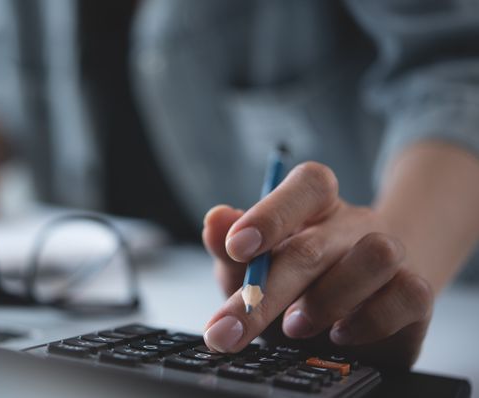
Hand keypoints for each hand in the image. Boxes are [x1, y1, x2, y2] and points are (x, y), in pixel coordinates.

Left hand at [202, 162, 433, 368]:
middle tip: (231, 327)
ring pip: (376, 256)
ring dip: (326, 299)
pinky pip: (408, 294)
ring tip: (295, 326)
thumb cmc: (294, 284)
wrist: (353, 313)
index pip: (306, 185)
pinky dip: (369, 320)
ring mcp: (391, 253)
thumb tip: (215, 220)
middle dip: (266, 292)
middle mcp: (353, 224)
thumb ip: (228, 250)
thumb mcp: (252, 269)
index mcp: (313, 206)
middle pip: (315, 244)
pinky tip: (340, 335)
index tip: (235, 247)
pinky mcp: (415, 292)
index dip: (271, 213)